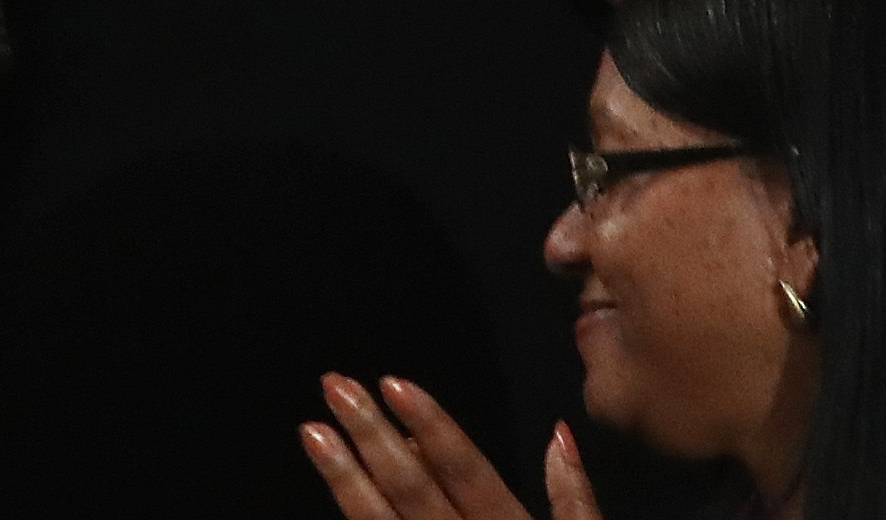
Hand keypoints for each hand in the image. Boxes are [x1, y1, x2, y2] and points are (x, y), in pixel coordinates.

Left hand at [308, 374, 597, 519]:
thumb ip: (575, 502)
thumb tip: (557, 435)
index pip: (466, 473)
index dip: (431, 427)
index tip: (392, 383)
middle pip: (414, 491)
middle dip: (373, 436)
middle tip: (334, 386)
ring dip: (344, 480)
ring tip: (311, 432)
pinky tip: (330, 495)